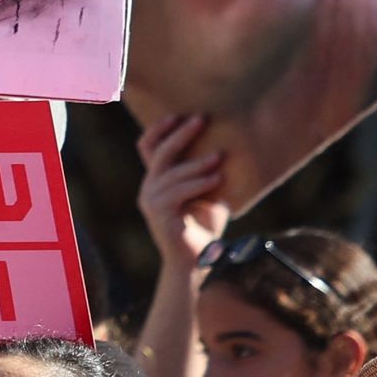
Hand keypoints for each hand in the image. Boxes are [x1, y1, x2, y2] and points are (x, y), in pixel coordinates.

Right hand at [135, 111, 229, 273]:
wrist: (196, 263)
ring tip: (220, 155)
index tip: (179, 114)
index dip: (159, 129)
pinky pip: (178, 193)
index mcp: (157, 181)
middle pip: (160, 153)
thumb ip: (208, 174)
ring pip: (172, 173)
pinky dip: (198, 184)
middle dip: (181, 134)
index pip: (148, 147)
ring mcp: (151, 202)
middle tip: (202, 119)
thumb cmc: (204, 227)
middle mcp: (149, 188)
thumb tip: (228, 149)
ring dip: (197, 163)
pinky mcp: (159, 215)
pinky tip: (216, 179)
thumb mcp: (208, 194)